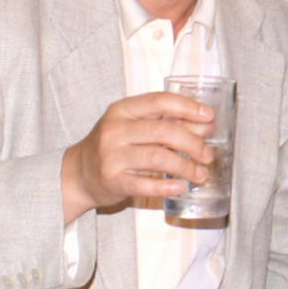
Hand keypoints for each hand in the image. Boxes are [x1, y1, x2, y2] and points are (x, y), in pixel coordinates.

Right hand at [61, 90, 216, 221]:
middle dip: (192, 142)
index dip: (187, 107)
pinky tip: (180, 187)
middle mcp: (115, 130)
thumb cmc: (113, 146)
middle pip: (162, 131)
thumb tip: (205, 126)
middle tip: (208, 155)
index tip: (209, 117)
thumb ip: (167, 124)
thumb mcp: (135, 127)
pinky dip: (165, 187)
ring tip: (200, 174)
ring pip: (156, 157)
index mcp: (122, 110)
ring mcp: (112, 156)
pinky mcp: (112, 181)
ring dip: (184, 166)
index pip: (159, 101)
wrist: (78, 173)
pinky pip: (143, 184)